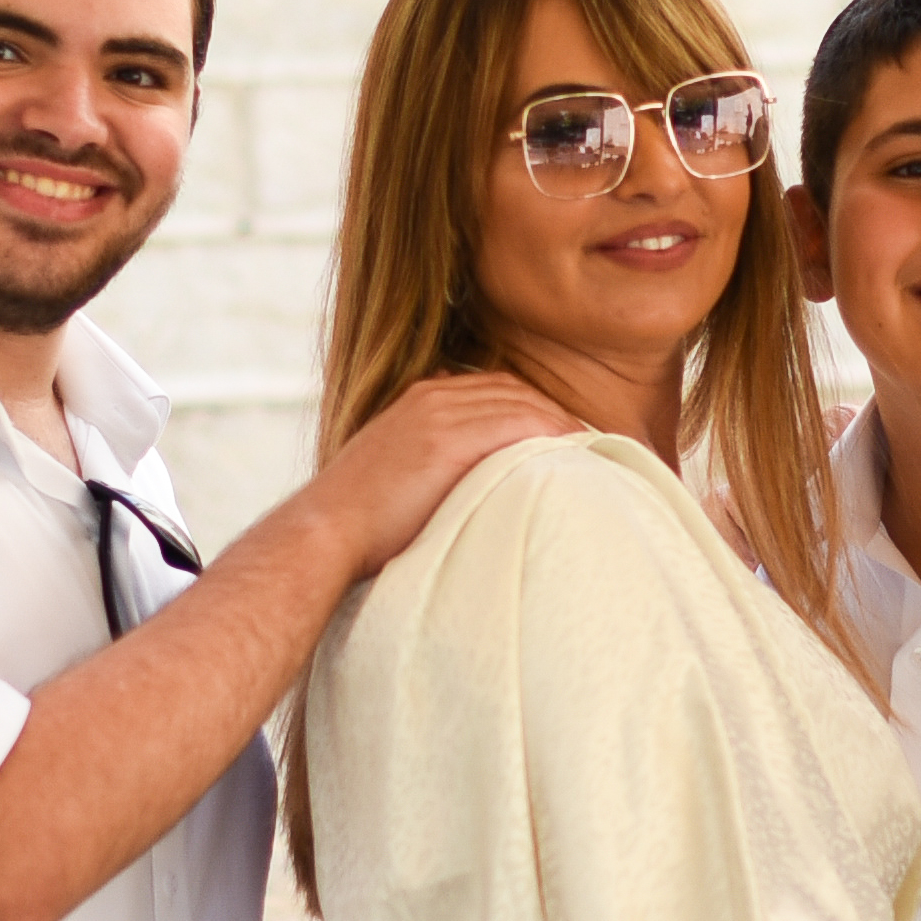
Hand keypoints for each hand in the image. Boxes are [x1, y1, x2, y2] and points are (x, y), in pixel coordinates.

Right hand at [294, 371, 580, 581]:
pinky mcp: (444, 439)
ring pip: (521, 402)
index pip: (496, 388)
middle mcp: (431, 396)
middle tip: (592, 442)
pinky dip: (552, 432)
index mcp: (420, 399)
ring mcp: (437, 414)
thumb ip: (433, 462)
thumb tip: (469, 483)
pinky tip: (575, 452)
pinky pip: (517, 422)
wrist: (325, 532)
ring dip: (561, 424)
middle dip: (554, 412)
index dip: (535, 408)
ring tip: (594, 450)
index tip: (564, 434)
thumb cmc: (362, 522)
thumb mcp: (399, 474)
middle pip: (514, 389)